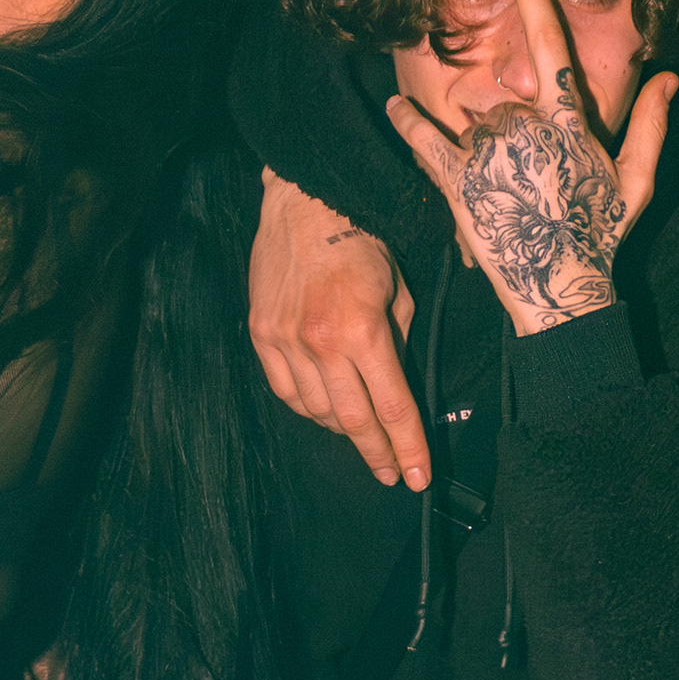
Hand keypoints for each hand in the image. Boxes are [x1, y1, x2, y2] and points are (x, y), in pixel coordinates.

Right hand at [248, 170, 428, 488]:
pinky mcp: (261, 333)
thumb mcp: (400, 293)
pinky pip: (285, 391)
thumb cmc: (361, 242)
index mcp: (362, 330)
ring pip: (316, 411)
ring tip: (362, 435)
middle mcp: (319, 341)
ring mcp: (284, 340)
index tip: (417, 477)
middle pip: (353, 419)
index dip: (407, 447)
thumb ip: (398, 347)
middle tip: (391, 472)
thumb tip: (398, 393)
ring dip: (342, 429)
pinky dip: (308, 408)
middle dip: (377, 452)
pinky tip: (325, 410)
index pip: (391, 406)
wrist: (305, 202)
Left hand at [387, 0, 675, 336]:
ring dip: (483, 143)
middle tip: (531, 179)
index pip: (552, 45)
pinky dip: (406, 119)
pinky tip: (396, 104)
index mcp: (570, 122)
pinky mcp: (456, 183)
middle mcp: (528, 128)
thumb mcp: (636, 181)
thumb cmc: (600, 236)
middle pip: (508, 97)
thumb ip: (651, 124)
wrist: (559, 292)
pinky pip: (423, 138)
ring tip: (505, 189)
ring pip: (476, 119)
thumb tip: (671, 77)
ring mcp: (489, 154)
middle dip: (515, 128)